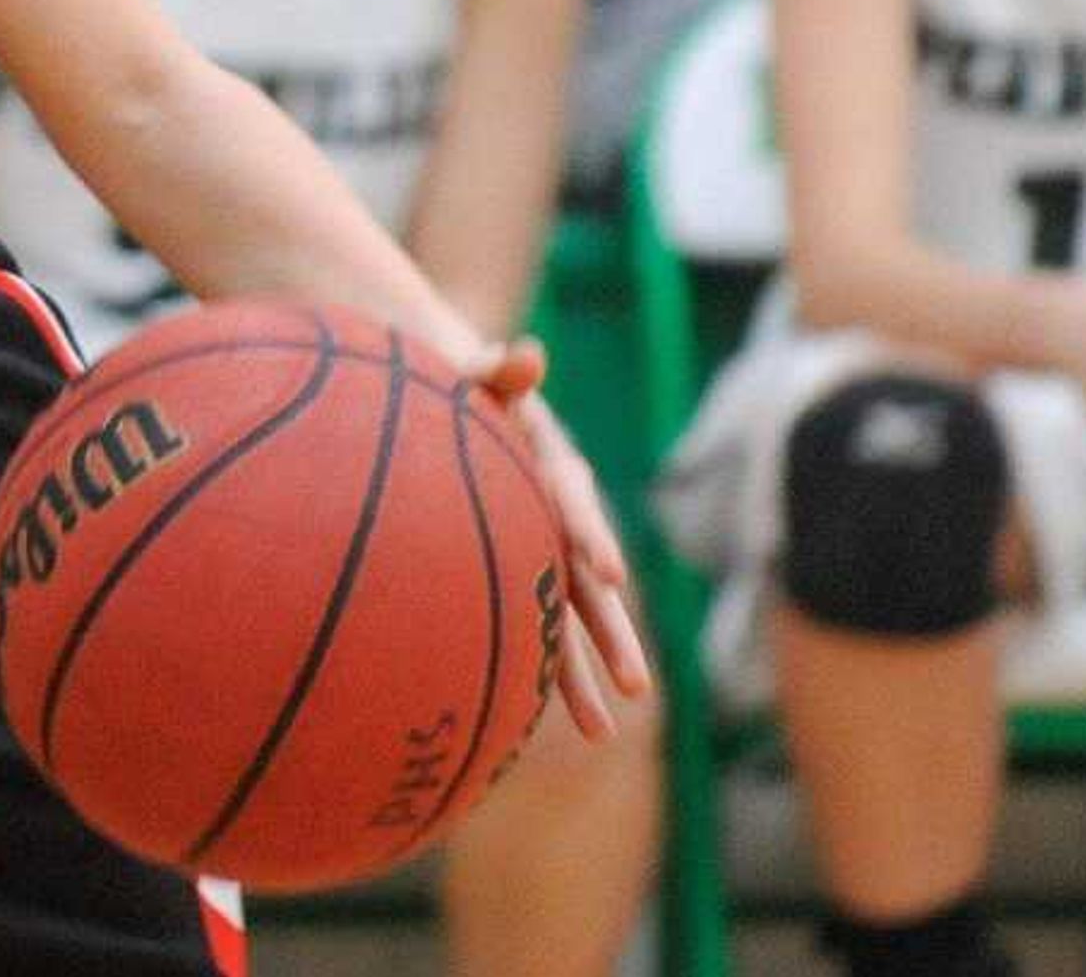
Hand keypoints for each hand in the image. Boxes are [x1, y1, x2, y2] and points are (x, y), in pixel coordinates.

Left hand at [466, 339, 654, 739]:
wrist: (448, 400)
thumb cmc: (456, 382)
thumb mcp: (473, 371)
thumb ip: (496, 368)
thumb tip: (526, 352)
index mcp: (553, 465)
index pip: (575, 502)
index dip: (593, 534)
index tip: (610, 573)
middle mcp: (558, 517)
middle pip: (590, 583)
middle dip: (613, 635)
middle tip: (637, 687)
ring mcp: (540, 549)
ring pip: (568, 619)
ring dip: (585, 673)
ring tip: (604, 733)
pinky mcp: (517, 571)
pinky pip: (532, 623)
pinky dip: (540, 667)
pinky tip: (541, 718)